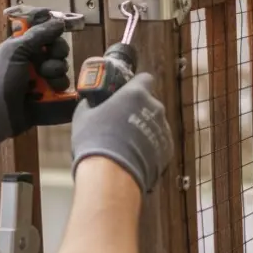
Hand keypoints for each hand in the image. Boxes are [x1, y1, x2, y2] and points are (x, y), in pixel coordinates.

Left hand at [0, 14, 71, 149]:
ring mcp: (40, 78)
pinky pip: (63, 85)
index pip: (41, 32)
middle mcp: (31, 60)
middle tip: (49, 57)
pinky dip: (58, 87)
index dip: (50, 30)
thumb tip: (57, 21)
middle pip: (56, 48)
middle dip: (56, 52)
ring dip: (55, 71)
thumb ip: (37, 35)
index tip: (56, 30)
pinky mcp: (48, 94)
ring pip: (61, 66)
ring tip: (44, 79)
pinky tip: (49, 91)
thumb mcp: (14, 51)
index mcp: (19, 47)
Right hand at [70, 73, 173, 193]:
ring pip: (156, 124)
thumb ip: (91, 104)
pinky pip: (159, 143)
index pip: (145, 79)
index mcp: (136, 94)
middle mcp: (155, 108)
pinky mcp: (168, 149)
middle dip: (138, 110)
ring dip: (145, 129)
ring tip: (127, 145)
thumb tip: (90, 103)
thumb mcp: (84, 116)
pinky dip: (150, 147)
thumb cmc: (96, 141)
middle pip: (150, 104)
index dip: (137, 84)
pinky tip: (135, 156)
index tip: (128, 93)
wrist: (112, 174)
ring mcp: (164, 129)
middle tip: (121, 123)